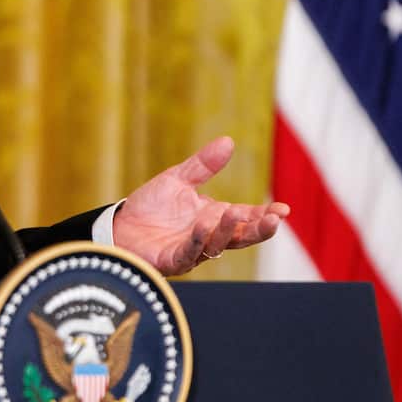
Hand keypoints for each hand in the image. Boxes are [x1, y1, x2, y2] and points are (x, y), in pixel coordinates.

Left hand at [112, 136, 287, 275]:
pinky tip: (204, 225)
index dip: (264, 215)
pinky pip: (190, 253)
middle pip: (240, 236)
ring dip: (227, 229)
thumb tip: (228, 141)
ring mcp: (192, 250)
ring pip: (217, 244)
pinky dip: (199, 240)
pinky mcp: (172, 260)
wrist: (118, 225)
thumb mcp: (178, 179)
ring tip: (234, 212)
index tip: (283, 209)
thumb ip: (203, 165)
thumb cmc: (149, 207)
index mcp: (213, 218)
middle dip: (258, 229)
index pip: (246, 218)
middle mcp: (208, 236)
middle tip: (275, 219)